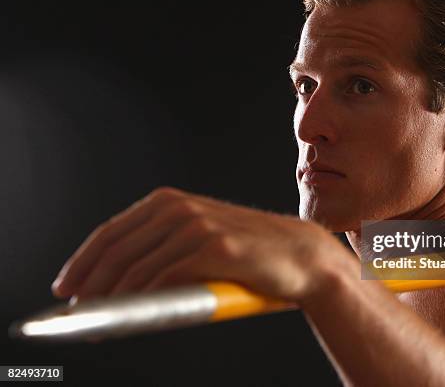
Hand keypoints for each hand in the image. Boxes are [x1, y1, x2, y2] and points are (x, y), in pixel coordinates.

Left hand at [51, 187, 355, 303]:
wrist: (298, 254)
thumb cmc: (248, 252)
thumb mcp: (200, 240)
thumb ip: (163, 250)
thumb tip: (121, 284)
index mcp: (169, 202)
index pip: (112, 231)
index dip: (83, 261)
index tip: (66, 287)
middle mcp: (179, 208)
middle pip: (117, 249)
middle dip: (89, 283)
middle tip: (76, 311)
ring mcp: (197, 226)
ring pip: (137, 267)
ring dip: (111, 298)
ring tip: (99, 322)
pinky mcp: (216, 248)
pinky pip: (167, 277)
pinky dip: (145, 298)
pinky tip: (134, 313)